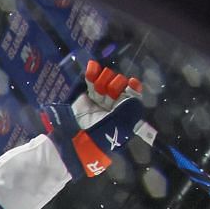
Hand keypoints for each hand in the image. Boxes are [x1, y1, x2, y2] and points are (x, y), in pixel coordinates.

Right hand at [44, 61, 146, 177]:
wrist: (75, 141)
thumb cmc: (100, 135)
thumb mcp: (121, 123)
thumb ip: (130, 106)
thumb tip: (134, 88)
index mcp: (124, 114)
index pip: (131, 96)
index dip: (132, 88)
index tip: (130, 83)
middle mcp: (113, 107)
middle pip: (119, 85)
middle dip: (115, 85)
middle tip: (109, 93)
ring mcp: (98, 102)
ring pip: (106, 82)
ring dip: (104, 80)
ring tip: (98, 87)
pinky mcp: (84, 98)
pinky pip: (91, 82)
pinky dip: (92, 73)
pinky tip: (92, 67)